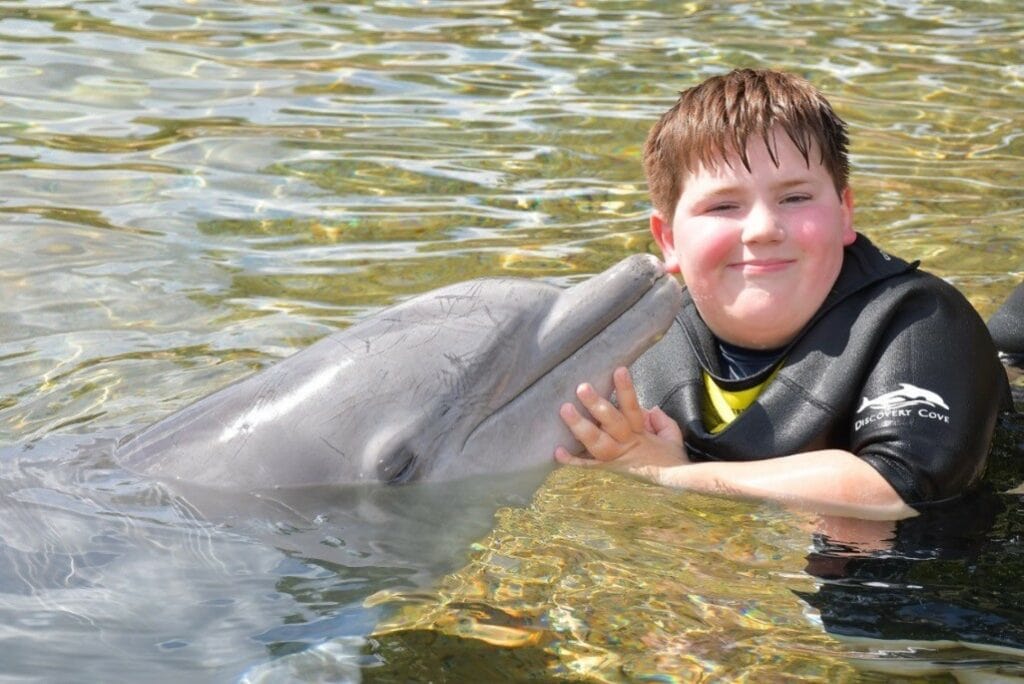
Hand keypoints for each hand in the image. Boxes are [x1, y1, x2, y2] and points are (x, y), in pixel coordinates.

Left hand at [554, 367, 688, 483]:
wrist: (673, 489)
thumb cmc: (670, 460)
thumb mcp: (672, 437)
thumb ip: (662, 420)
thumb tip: (650, 409)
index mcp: (641, 433)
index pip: (633, 408)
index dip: (626, 390)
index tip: (619, 370)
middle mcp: (626, 445)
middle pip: (611, 423)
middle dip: (596, 405)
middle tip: (582, 388)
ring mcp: (614, 460)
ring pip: (596, 443)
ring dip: (580, 426)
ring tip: (565, 409)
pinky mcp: (606, 473)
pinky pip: (587, 467)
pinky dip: (572, 461)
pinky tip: (558, 451)